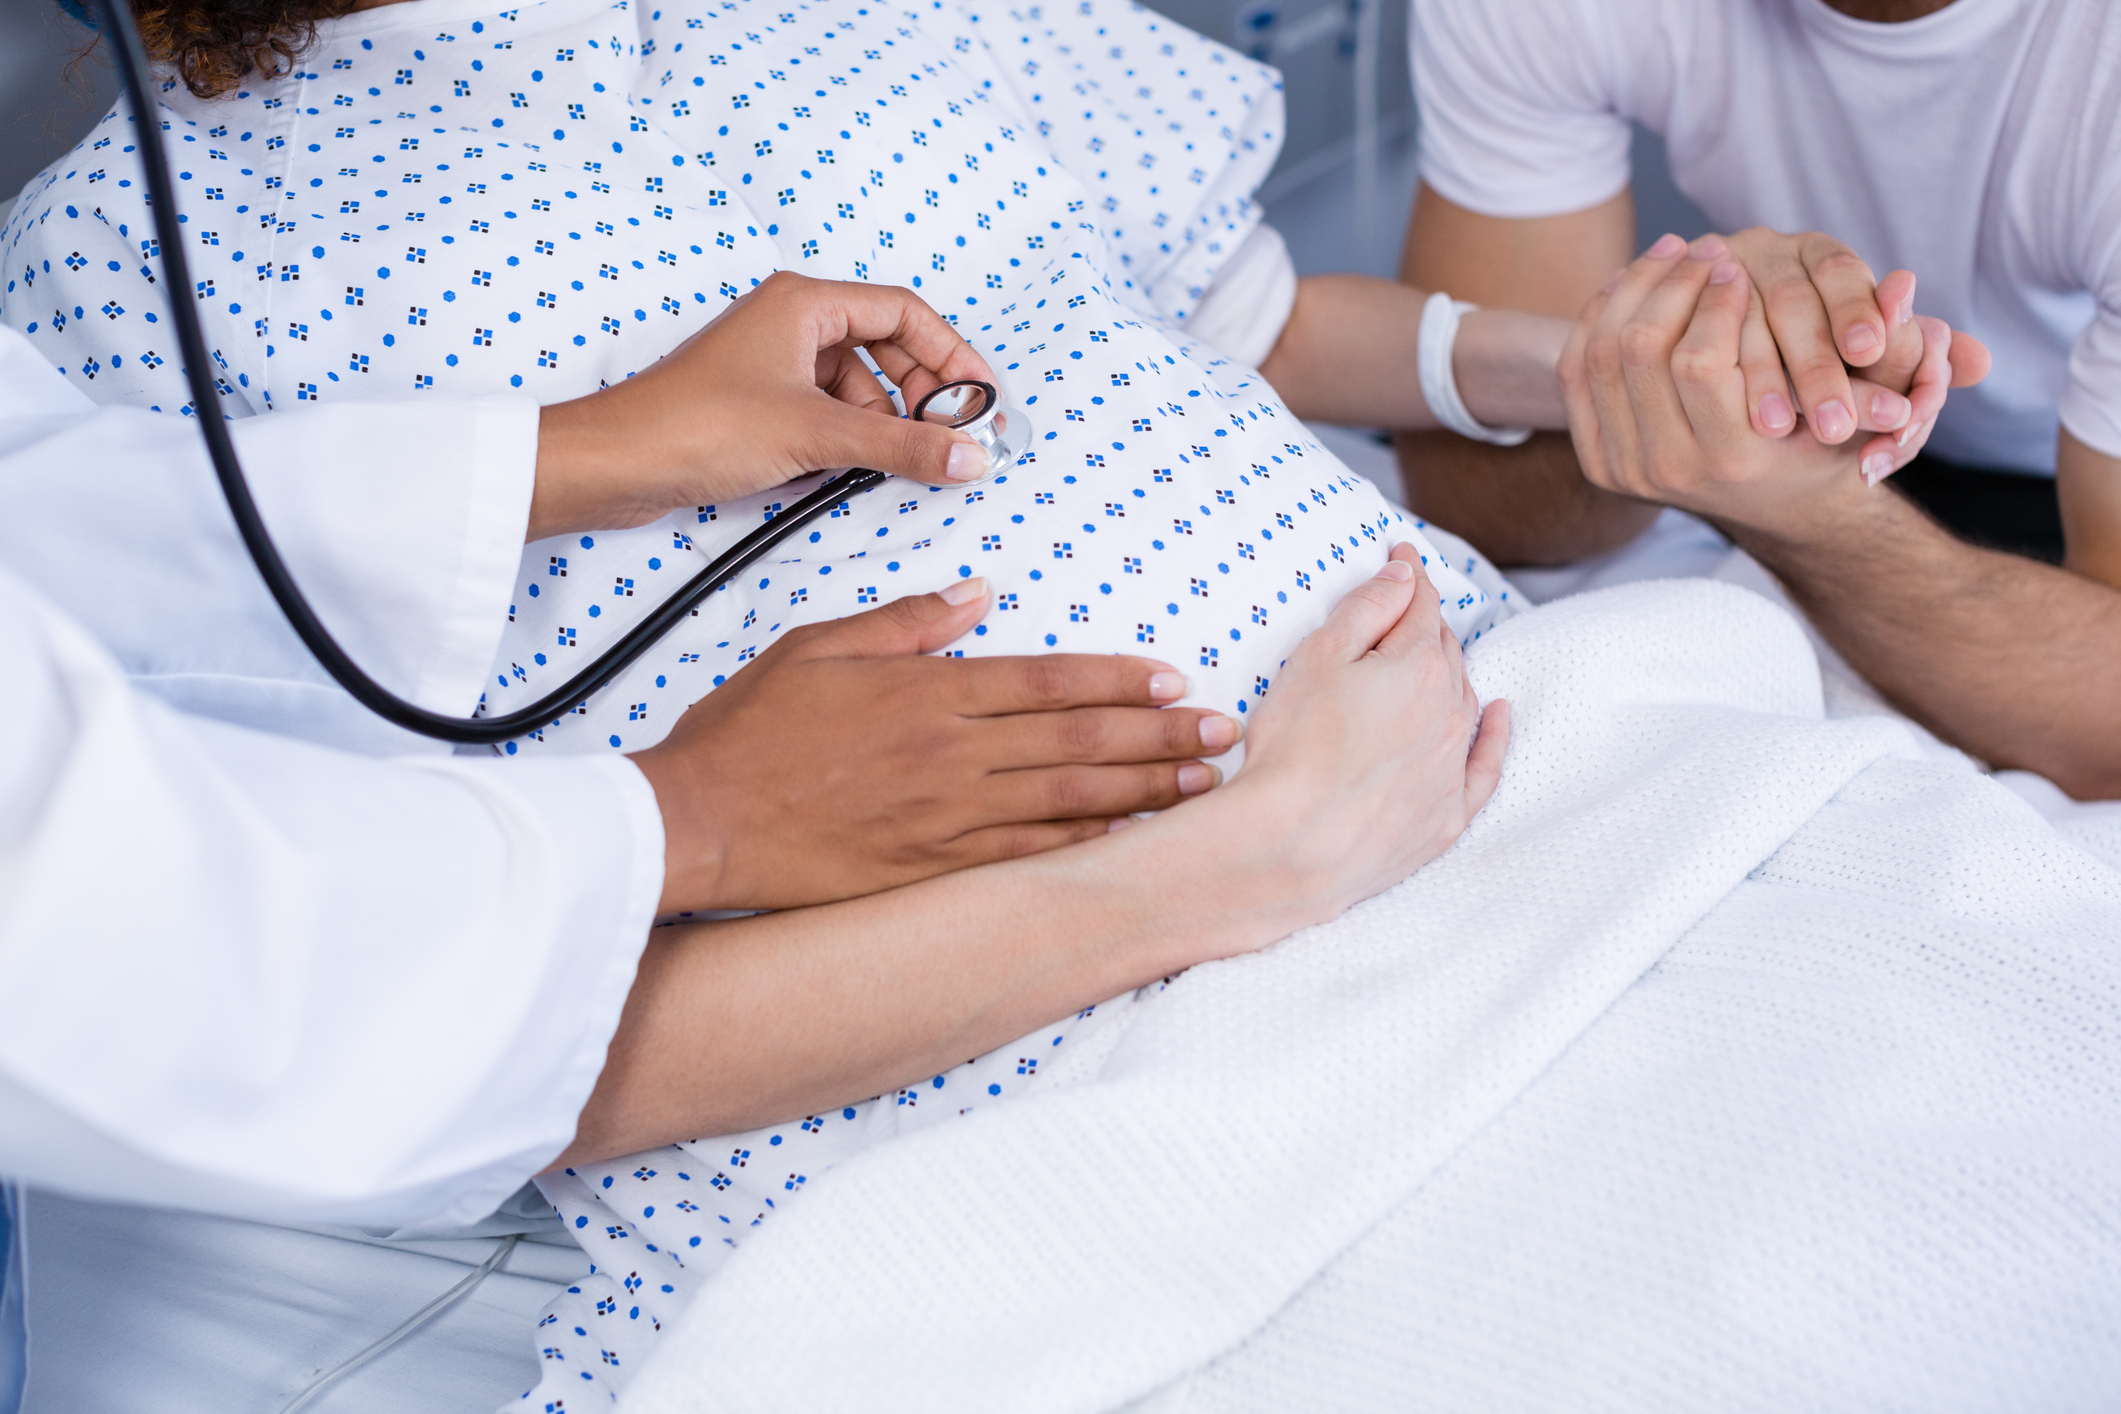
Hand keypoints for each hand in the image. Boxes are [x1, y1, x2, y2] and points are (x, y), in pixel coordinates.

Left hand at [529, 271, 997, 538]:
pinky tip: (847, 472)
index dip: (952, 356)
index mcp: (804, 303)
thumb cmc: (693, 426)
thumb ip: (901, 446)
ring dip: (882, 427)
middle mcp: (790, 324)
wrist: (616, 464)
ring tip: (893, 464)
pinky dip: (846, 442)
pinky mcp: (758, 405)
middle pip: (885, 350)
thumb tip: (967, 455)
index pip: (905, 313)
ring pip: (857, 389)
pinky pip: (826, 415)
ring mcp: (773, 365)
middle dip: (922, 397)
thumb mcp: (816, 435)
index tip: (982, 399)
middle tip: (949, 440)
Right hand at [630, 577, 1241, 911]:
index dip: (1118, 681)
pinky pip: (1026, 859)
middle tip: (1223, 732)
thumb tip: (977, 593)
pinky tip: (1132, 844)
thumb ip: (907, 623)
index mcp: (928, 693)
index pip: (1046, 682)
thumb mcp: (819, 648)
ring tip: (1204, 785)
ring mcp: (946, 818)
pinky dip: (1084, 851)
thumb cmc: (749, 731)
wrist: (699, 822)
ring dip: (1143, 791)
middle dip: (1159, 736)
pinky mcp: (931, 870)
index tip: (1173, 679)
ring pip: (1067, 802)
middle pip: (1077, 742)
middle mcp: (951, 755)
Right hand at [1183, 542, 1510, 928]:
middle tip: (1401, 609)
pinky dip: (1494, 736)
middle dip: (1425, 625)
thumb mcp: (1316, 660)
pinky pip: (1484, 766)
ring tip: (1428, 658)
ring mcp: (1451, 766)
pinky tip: (1500, 716)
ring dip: (1448, 674)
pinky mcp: (1446, 816)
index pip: (1420, 606)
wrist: (1292, 846)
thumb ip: (1366, 611)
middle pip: (1444, 652)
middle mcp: (1448, 711)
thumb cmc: (1293, 749)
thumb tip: (1405, 578)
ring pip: (1462, 701)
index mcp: (1417, 666)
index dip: (1409, 576)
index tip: (1401, 554)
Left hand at [1561, 240, 1962, 537]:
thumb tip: (1906, 283)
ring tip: (1669, 252)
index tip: (1734, 259)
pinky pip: (1578, 372)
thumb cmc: (1825, 447)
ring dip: (1631, 292)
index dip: (1713, 301)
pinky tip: (1632, 282)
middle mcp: (1667, 472)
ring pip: (1601, 355)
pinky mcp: (1597, 459)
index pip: (1699, 361)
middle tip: (1697, 244)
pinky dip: (1599, 318)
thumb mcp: (1867, 407)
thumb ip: (1889, 348)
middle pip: (1639, 353)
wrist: (1774, 508)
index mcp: (1730, 460)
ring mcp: (1623, 470)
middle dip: (1668, 286)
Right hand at [1691, 229, 1990, 471]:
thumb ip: (1919, 359)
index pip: (1841, 271)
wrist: (1738, 371)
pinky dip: (1715, 380)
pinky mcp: (1674, 310)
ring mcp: (1712, 279)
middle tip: (1835, 422)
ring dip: (1759, 379)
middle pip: (1790, 302)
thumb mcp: (1871, 359)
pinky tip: (1730, 418)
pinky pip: (1690, 342)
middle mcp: (1763, 253)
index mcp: (1818, 252)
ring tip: (1779, 429)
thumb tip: (1981, 361)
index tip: (1871, 351)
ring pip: (1736, 324)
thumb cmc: (1819, 362)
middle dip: (1812, 365)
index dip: (1855, 308)